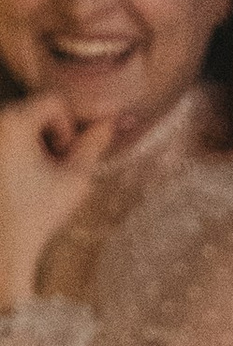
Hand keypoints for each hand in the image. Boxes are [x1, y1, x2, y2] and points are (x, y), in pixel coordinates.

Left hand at [0, 95, 115, 310]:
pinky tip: (22, 180)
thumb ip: (93, 146)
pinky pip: (9, 140)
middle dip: (49, 136)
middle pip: (34, 110)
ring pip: (20, 124)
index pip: (53, 102)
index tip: (63, 158)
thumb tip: (109, 122)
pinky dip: (20, 154)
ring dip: (35, 145)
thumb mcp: (75, 178)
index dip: (67, 128)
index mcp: (15, 121)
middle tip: (53, 170)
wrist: (5, 243)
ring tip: (38, 178)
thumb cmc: (39, 212)